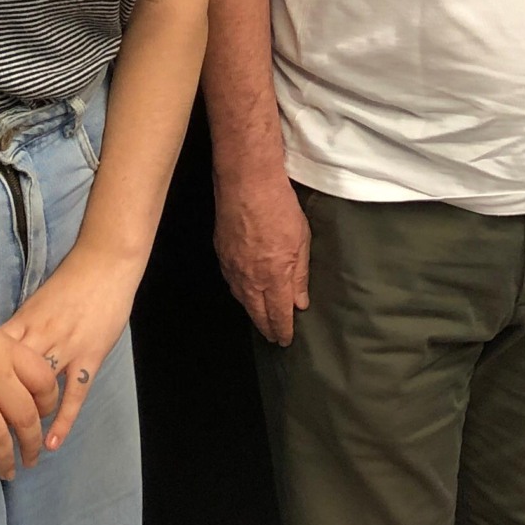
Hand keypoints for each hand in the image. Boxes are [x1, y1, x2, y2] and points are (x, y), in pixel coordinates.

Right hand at [0, 286, 60, 475]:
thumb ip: (2, 354)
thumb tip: (12, 380)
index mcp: (7, 349)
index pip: (44, 382)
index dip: (49, 404)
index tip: (44, 417)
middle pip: (26, 417)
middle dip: (32, 443)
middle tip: (32, 459)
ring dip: (5, 459)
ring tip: (7, 471)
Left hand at [2, 242, 143, 451]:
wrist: (105, 263)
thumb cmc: (69, 281)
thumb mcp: (35, 302)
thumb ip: (17, 329)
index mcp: (22, 321)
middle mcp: (40, 336)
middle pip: (10, 379)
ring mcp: (66, 346)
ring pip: (38, 390)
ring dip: (26, 422)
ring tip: (16, 453)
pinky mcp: (89, 355)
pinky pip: (74, 393)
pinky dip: (62, 419)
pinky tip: (52, 442)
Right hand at [213, 167, 309, 345]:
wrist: (246, 184)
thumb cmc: (279, 208)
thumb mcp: (301, 241)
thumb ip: (300, 275)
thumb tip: (300, 302)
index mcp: (274, 277)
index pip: (278, 314)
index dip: (282, 329)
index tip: (285, 340)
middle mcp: (251, 279)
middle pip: (257, 313)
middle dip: (267, 327)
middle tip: (274, 337)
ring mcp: (233, 268)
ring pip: (242, 300)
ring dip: (253, 312)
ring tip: (261, 319)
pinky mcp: (222, 254)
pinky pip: (232, 283)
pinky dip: (241, 294)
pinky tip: (246, 293)